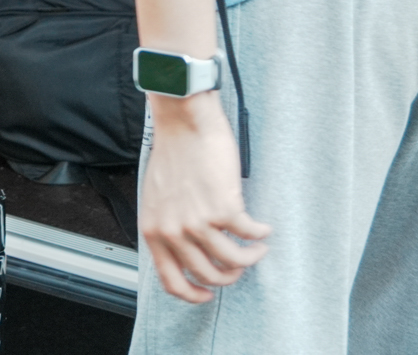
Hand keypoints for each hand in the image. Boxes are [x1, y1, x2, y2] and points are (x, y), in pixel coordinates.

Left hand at [140, 93, 270, 302]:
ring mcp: (198, 222)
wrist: (183, 122)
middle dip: (229, 275)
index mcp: (153, 231)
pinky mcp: (223, 209)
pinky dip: (260, 235)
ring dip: (250, 257)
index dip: (192, 294)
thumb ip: (167, 226)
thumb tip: (186, 250)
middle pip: (208, 275)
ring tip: (257, 248)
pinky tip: (263, 229)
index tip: (207, 295)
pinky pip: (249, 235)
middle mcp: (173, 232)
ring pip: (232, 261)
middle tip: (239, 265)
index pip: (171, 281)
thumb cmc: (172, 153)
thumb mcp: (156, 198)